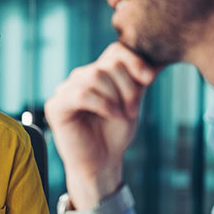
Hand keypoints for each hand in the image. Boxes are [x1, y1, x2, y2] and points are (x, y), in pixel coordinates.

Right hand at [44, 43, 158, 208]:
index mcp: (96, 73)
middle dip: (127, 87)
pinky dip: (103, 104)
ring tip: (122, 114)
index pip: (115, 51)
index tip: (150, 79)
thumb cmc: (115, 133)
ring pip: (95, 76)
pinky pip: (82, 94)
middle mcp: (79, 77)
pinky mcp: (55, 106)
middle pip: (107, 65)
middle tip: (133, 109)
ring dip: (115, 97)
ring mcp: (64, 90)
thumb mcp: (132, 101)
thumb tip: (157, 62)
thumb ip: (138, 80)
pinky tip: (113, 115)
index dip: (134, 61)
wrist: (101, 163)